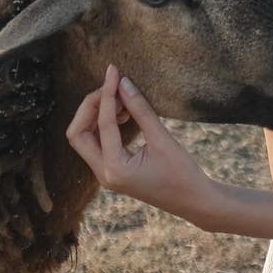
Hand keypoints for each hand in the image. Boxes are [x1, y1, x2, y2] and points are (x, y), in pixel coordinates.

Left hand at [66, 66, 228, 227]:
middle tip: (112, 87)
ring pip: (83, 139)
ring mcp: (106, 175)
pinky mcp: (113, 171)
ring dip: (96, 115)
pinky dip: (103, 125)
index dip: (107, 93)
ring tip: (121, 99)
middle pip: (77, 134)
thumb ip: (141, 110)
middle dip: (90, 107)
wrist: (195, 202)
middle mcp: (104, 174)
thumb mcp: (163, 139)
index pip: (103, 123)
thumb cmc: (183, 174)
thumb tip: (124, 83)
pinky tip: (124, 113)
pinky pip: (97, 144)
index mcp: (115, 168)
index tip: (113, 71)